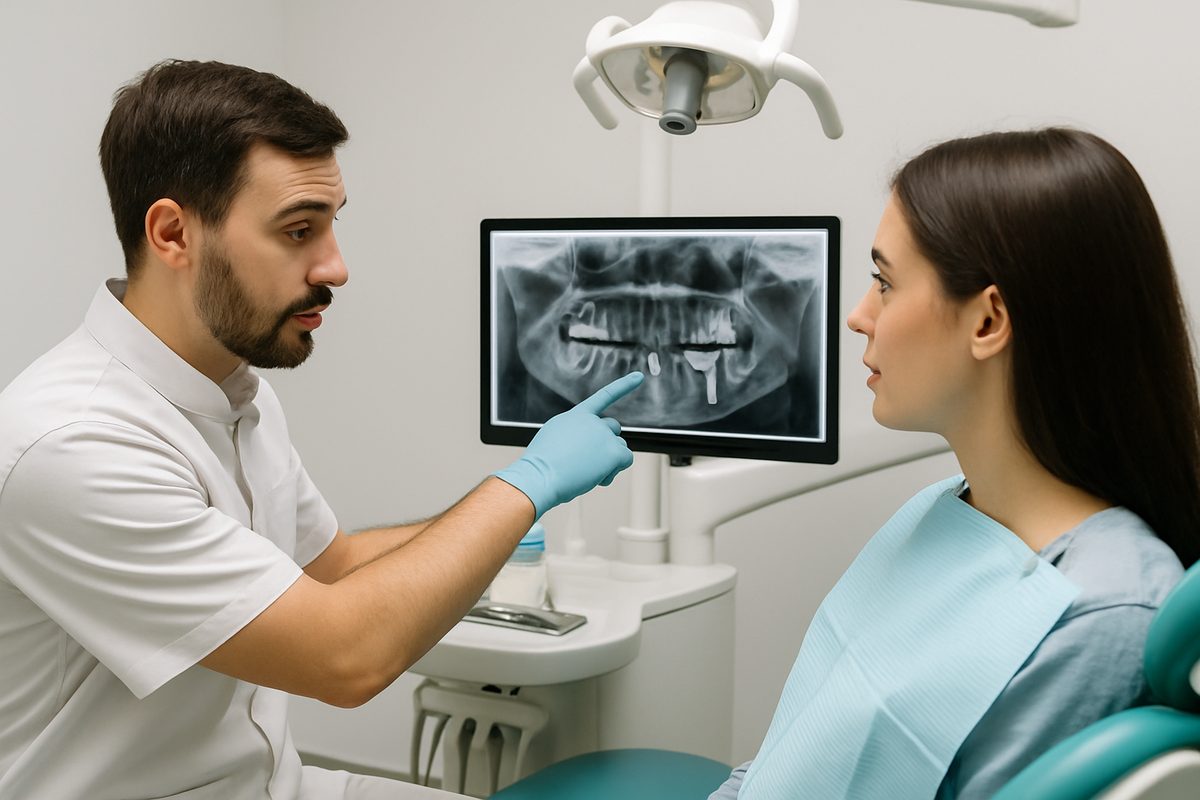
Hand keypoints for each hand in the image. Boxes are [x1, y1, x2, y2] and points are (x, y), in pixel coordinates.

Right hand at [493, 372, 644, 517]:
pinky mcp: (613, 451)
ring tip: (584, 471)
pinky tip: (595, 476)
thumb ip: (576, 434)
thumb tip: (591, 446)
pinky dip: (613, 471)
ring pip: (619, 447)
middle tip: (587, 459)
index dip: (623, 386)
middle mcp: (593, 421)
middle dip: (606, 443)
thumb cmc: (542, 465)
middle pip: (613, 428)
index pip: (603, 397)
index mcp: (576, 416)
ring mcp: (604, 435)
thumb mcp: (554, 438)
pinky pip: (625, 460)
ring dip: (608, 461)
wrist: (540, 476)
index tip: (639, 377)